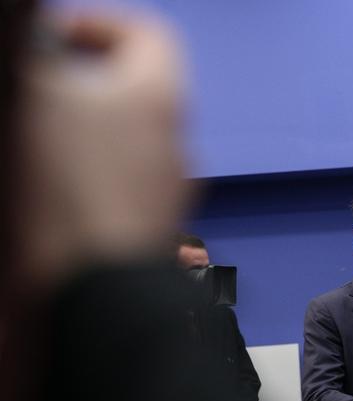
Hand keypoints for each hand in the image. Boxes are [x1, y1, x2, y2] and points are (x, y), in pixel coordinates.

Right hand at [21, 12, 188, 285]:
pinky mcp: (154, 225)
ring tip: (39, 143)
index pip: (149, 34)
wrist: (98, 287)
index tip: (55, 38)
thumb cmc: (72, 184)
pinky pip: (124, 182)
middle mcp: (178, 137)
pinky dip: (94, 174)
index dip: (99, 25)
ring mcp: (170, 186)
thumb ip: (43, 60)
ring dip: (86, 132)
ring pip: (129, 139)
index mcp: (160, 94)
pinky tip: (56, 189)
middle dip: (84, 83)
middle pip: (137, 89)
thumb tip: (47, 53)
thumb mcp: (39, 98)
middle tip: (39, 92)